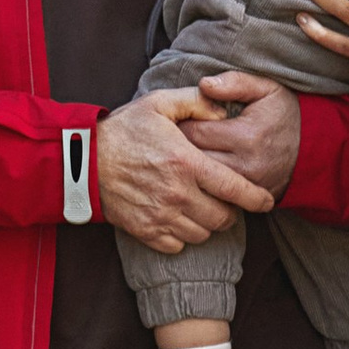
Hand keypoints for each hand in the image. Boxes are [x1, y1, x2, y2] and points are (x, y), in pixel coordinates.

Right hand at [93, 90, 278, 254]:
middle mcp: (178, 194)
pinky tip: (177, 219)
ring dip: (207, 224)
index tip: (266, 201)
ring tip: (199, 208)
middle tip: (224, 200)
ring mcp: (161, 215)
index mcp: (187, 163)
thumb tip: (223, 111)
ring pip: (202, 234)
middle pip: (223, 218)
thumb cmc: (123, 130)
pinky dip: (183, 236)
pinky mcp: (145, 231)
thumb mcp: (159, 103)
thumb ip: (196, 103)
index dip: (257, 198)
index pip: (235, 189)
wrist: (82, 161)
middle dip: (230, 211)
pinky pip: (178, 245)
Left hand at [181, 73, 300, 198]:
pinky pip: (213, 195)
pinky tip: (200, 170)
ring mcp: (246, 186)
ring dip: (188, 166)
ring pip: (199, 180)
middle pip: (192, 159)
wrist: (316, 149)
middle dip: (178, 147)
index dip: (181, 123)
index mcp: (247, 135)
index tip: (178, 118)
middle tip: (172, 137)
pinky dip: (203, 183)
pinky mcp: (248, 200)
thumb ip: (235, 82)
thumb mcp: (266, 88)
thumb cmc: (284, 114)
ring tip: (183, 152)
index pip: (194, 132)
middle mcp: (246, 165)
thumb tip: (204, 84)